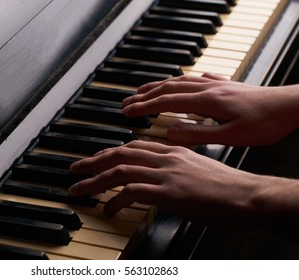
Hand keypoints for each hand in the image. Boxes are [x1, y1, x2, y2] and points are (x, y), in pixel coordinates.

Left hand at [69, 140, 270, 232]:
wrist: (248, 196)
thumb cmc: (226, 188)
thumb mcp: (196, 171)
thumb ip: (174, 171)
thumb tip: (158, 182)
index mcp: (172, 151)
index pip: (133, 146)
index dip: (110, 153)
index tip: (97, 160)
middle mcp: (165, 158)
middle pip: (119, 154)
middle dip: (93, 161)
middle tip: (76, 169)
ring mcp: (166, 174)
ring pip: (119, 171)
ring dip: (94, 180)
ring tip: (78, 189)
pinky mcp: (168, 192)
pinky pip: (132, 192)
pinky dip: (116, 200)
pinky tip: (110, 208)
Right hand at [123, 73, 298, 145]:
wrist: (291, 106)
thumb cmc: (266, 123)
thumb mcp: (232, 136)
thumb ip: (199, 134)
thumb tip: (170, 132)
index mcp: (207, 101)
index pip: (166, 102)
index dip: (144, 106)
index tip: (127, 111)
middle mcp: (208, 89)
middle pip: (168, 88)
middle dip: (145, 95)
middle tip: (127, 101)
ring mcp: (216, 85)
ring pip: (179, 81)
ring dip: (158, 85)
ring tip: (143, 90)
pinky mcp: (224, 86)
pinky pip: (195, 79)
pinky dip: (181, 81)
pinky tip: (180, 82)